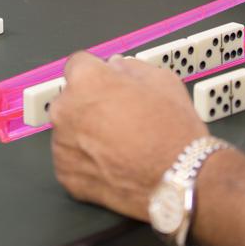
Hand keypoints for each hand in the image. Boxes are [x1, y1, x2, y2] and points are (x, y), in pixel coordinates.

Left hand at [51, 53, 206, 220]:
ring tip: (118, 146)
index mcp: (85, 79)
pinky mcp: (65, 174)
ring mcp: (62, 144)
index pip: (78, 64)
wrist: (182, 181)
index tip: (107, 86)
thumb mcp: (162, 80)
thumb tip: (116, 67)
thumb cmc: (173, 131)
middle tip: (118, 119)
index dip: (97, 74)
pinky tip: (112, 164)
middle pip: (71, 98)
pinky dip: (86, 162)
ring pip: (69, 130)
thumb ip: (130, 67)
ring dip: (85, 134)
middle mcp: (65, 109)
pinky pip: (71, 160)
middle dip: (89, 105)